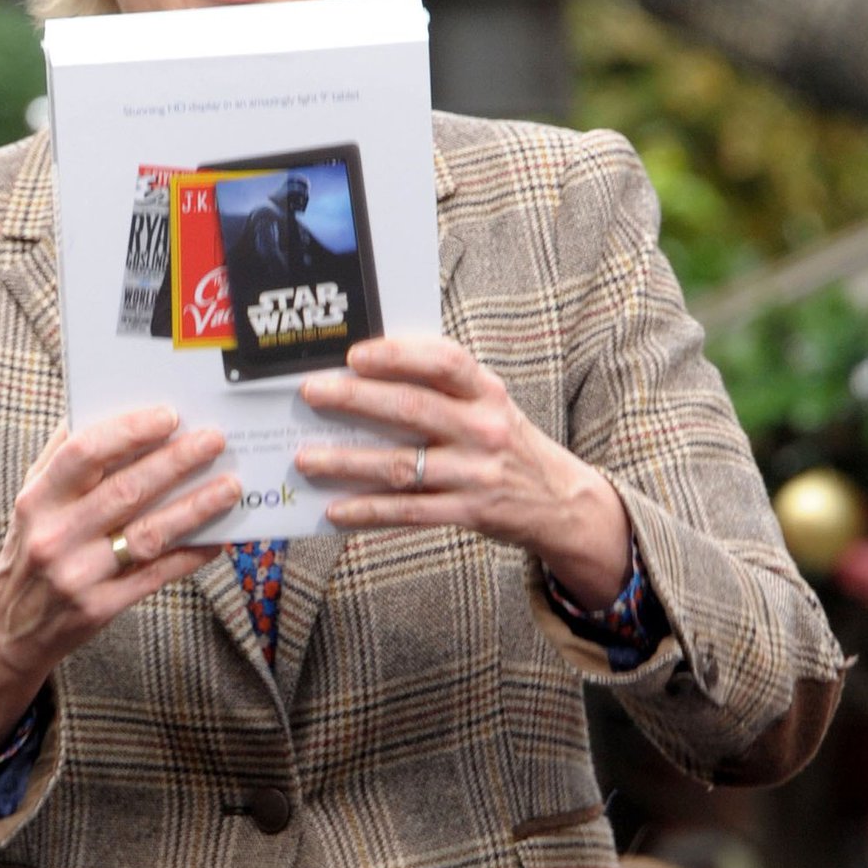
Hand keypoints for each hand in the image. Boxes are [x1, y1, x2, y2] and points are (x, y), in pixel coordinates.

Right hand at [0, 408, 240, 749]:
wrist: (11, 628)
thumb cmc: (31, 548)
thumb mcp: (33, 500)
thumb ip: (62, 456)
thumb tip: (104, 407)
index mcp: (37, 500)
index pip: (84, 454)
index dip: (128, 431)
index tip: (169, 415)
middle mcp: (55, 536)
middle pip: (125, 491)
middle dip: (176, 461)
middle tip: (214, 439)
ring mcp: (78, 575)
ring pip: (148, 534)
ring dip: (195, 507)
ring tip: (230, 486)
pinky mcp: (100, 608)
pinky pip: (156, 574)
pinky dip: (190, 554)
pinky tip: (218, 537)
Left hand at [296, 337, 631, 608]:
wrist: (560, 502)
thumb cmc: (507, 444)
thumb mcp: (489, 405)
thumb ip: (444, 388)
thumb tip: (368, 374)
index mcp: (487, 392)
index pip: (445, 361)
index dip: (399, 355)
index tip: (356, 354)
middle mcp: (484, 429)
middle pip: (412, 408)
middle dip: (355, 399)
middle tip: (312, 393)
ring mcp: (476, 473)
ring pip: (402, 465)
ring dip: (348, 462)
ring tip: (307, 458)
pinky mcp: (470, 512)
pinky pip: (410, 512)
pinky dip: (369, 511)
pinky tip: (336, 510)